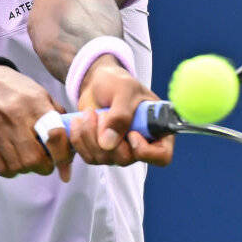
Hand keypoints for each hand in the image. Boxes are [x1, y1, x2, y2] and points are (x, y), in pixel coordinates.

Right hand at [0, 65, 63, 178]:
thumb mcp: (41, 95)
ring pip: (17, 166)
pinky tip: (14, 162)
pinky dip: (10, 171)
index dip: (63, 156)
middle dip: (45, 167)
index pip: (54, 136)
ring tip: (29, 160)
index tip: (64, 165)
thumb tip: (71, 149)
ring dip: (28, 169)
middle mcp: (13, 115)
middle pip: (34, 158)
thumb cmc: (17, 91)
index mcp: (34, 102)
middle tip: (46, 164)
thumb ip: (58, 118)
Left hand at [48, 54, 174, 177]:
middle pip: (125, 159)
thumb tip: (108, 144)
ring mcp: (120, 150)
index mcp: (157, 129)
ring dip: (90, 134)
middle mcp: (141, 144)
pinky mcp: (101, 151)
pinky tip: (80, 120)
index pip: (162, 156)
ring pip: (104, 159)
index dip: (145, 151)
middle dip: (107, 135)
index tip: (131, 133)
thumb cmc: (117, 82)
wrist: (97, 84)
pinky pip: (88, 156)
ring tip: (90, 112)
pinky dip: (79, 138)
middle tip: (102, 114)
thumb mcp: (123, 90)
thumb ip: (120, 115)